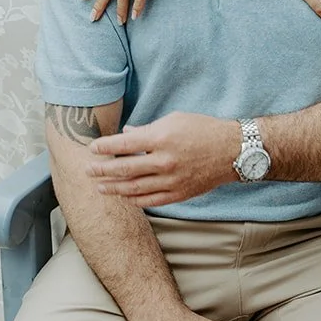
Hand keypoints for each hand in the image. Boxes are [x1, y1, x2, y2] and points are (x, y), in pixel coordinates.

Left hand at [88, 112, 240, 205]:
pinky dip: (135, 199)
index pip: (124, 145)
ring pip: (134, 188)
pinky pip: (150, 200)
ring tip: (99, 187)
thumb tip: (127, 134)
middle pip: (124, 169)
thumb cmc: (203, 129)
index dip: (105, 147)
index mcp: (161, 139)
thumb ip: (147, 130)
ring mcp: (171, 181)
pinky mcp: (178, 194)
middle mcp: (163, 161)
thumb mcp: (174, 120)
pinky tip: (124, 197)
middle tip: (88, 170)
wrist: (232, 151)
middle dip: (102, 170)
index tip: (92, 148)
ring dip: (113, 188)